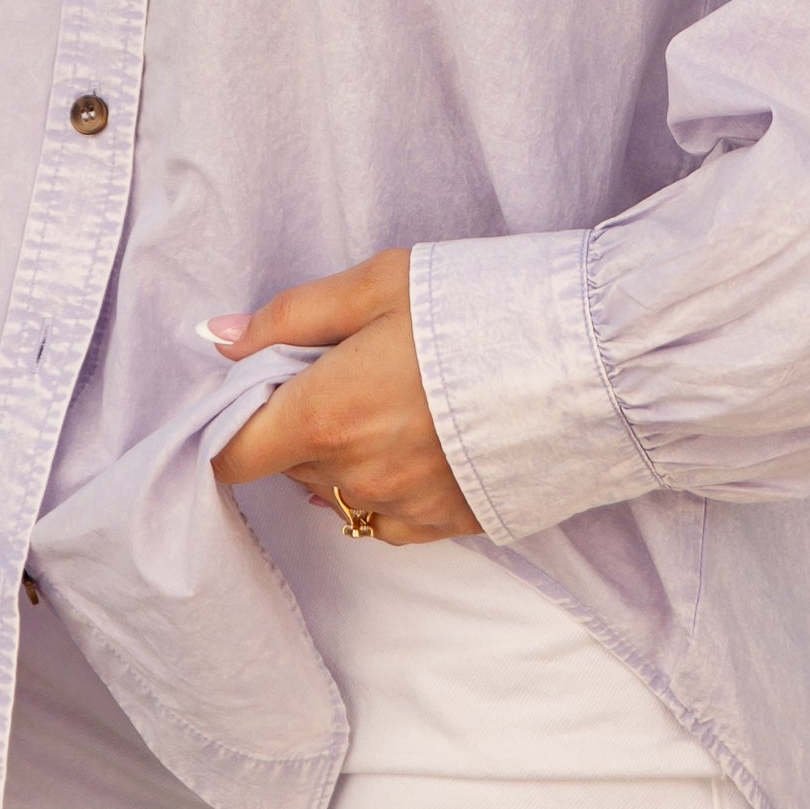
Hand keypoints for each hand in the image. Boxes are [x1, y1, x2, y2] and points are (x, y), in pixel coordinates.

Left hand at [208, 247, 479, 545]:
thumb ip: (290, 317)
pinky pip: (387, 519)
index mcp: (325, 415)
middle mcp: (357, 474)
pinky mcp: (450, 524)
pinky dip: (384, 487)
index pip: (233, 454)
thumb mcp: (378, 284)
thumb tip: (220, 340)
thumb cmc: (477, 308)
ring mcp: (404, 506)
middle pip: (290, 462)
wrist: (589, 358)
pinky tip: (416, 446)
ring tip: (396, 399)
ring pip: (338, 488)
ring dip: (345, 452)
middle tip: (350, 368)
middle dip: (302, 420)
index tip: (253, 395)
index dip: (230, 426)